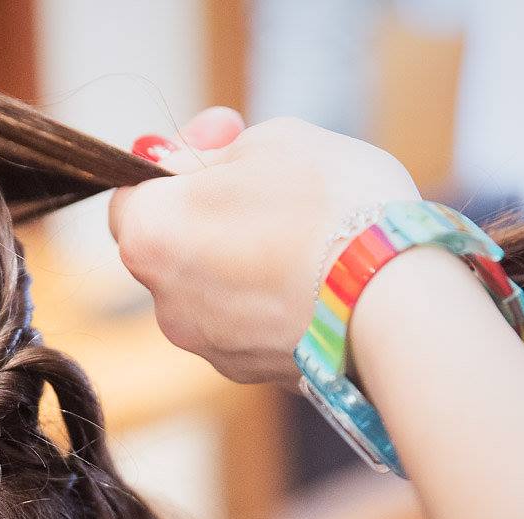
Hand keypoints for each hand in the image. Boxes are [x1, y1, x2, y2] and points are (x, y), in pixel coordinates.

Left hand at [109, 111, 418, 383]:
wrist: (391, 298)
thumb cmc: (330, 206)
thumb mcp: (271, 141)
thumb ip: (212, 152)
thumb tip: (180, 159)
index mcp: (151, 233)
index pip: (133, 194)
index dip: (176, 166)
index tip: (221, 147)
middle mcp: (163, 299)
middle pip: (171, 245)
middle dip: (210, 214)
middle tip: (270, 186)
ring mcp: (205, 343)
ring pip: (210, 288)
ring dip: (242, 260)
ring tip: (306, 238)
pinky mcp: (246, 372)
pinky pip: (245, 324)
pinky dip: (268, 302)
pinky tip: (316, 282)